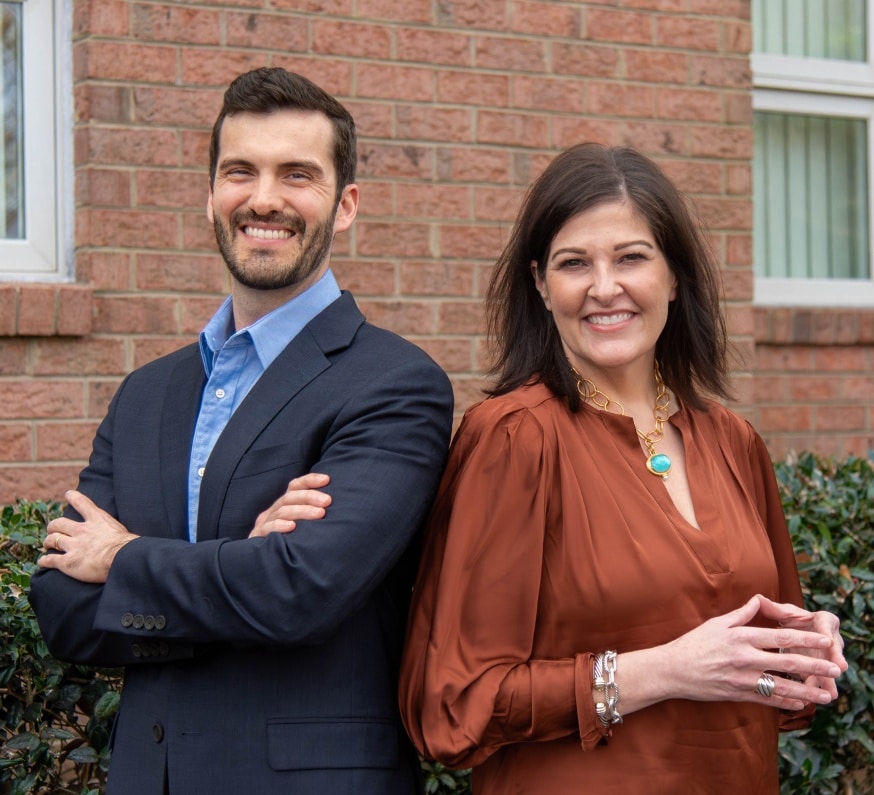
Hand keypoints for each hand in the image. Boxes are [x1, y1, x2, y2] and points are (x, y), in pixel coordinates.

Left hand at [38, 490, 137, 582]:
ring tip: (47, 545)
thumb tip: (117, 535)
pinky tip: (42, 562)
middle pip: (59, 523)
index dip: (73, 497)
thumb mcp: (120, 529)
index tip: (68, 494)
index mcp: (97, 520)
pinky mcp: (67, 562)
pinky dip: (44, 561)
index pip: (82, 503)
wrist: (122, 558)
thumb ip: (111, 529)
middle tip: (52, 530)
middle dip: (53, 526)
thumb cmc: (127, 546)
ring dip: (48, 542)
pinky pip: (50, 560)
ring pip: (52, 540)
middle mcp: (82, 530)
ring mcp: (73, 546)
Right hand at [248, 473, 331, 537]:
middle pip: (290, 497)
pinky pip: (267, 528)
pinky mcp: (258, 536)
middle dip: (310, 497)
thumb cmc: (292, 543)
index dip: (310, 480)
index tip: (326, 480)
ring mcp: (265, 522)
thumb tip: (334, 506)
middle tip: (327, 501)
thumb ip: (315, 515)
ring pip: (282, 511)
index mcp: (285, 504)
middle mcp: (275, 510)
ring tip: (319, 514)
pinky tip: (292, 526)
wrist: (265, 565)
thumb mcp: (303, 526)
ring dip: (301, 511)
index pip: (295, 486)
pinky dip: (279, 526)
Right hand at [655, 595, 843, 711]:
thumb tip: (757, 600)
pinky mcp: (736, 694)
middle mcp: (743, 658)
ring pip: (780, 685)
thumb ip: (740, 614)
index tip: (824, 640)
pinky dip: (785, 703)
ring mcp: (741, 678)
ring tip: (826, 694)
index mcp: (740, 637)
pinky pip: (766, 700)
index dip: (804, 639)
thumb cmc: (692, 643)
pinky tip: (800, 703)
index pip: (779, 637)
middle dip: (813, 665)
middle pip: (786, 662)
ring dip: (806, 690)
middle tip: (835, 669)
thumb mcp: (715, 623)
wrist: (672, 669)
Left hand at [755, 594, 846, 699]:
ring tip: (830, 693)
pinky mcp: (818, 670)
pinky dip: (814, 690)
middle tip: (838, 668)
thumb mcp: (784, 613)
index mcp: (822, 620)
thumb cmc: (790, 619)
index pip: (826, 624)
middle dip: (834, 659)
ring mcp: (825, 657)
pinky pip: (818, 680)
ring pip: (826, 669)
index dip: (826, 632)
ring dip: (828, 681)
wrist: (796, 632)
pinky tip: (810, 701)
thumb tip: (757, 599)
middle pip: (832, 649)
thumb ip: (773, 608)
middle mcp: (829, 639)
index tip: (828, 640)